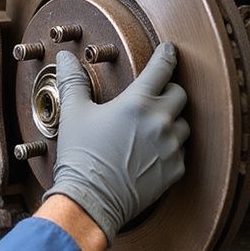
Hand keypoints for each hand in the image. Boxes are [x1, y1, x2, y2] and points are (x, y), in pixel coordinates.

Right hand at [44, 43, 188, 245]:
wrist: (90, 200)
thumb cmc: (81, 156)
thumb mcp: (74, 113)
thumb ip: (73, 81)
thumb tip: (65, 58)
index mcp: (136, 103)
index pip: (162, 68)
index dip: (167, 55)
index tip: (169, 50)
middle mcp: (159, 122)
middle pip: (179, 94)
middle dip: (168, 92)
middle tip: (153, 97)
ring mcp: (170, 148)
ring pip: (183, 124)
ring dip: (171, 121)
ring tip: (151, 128)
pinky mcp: (175, 170)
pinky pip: (181, 151)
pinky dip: (170, 148)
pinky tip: (152, 152)